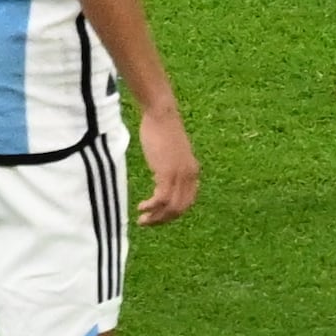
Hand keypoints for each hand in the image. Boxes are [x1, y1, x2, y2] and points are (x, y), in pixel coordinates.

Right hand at [131, 96, 197, 224]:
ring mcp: (180, 176)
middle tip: (148, 223)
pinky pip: (161, 199)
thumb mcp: (171, 152)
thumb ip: (170, 166)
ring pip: (171, 208)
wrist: (161, 113)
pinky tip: (142, 208)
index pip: (187, 202)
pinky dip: (152, 207)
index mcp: (193, 172)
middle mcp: (190, 177)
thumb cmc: (162, 128)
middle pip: (180, 209)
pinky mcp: (167, 173)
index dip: (173, 213)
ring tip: (143, 220)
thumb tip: (160, 177)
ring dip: (156, 217)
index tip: (159, 215)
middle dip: (163, 220)